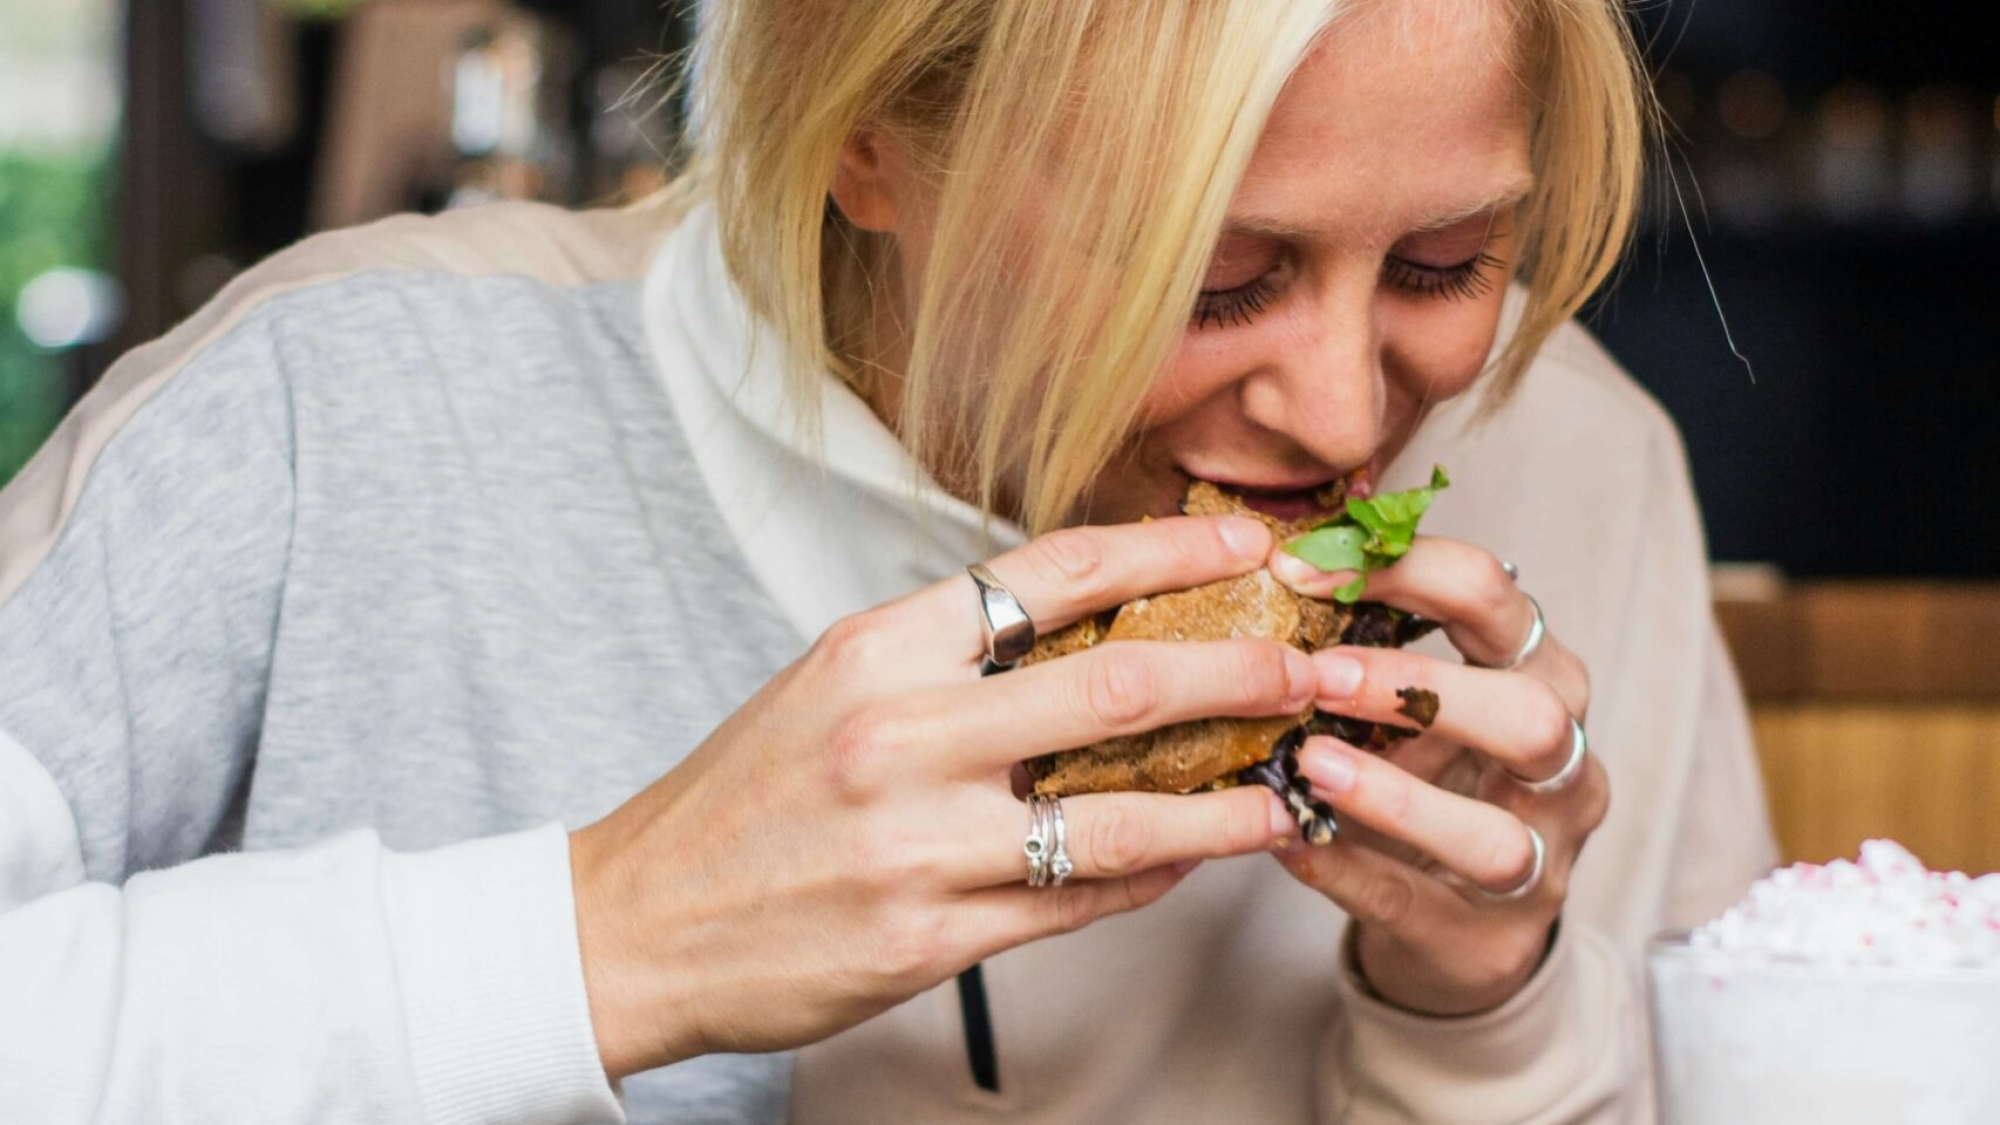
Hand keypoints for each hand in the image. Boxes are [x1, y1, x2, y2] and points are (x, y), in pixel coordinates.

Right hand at [570, 515, 1311, 1078]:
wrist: (635, 922)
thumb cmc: (741, 799)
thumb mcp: (830, 687)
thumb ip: (949, 658)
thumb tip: (1087, 629)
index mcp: (878, 648)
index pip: (1054, 571)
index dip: (1169, 548)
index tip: (1248, 540)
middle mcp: (900, 733)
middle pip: (1117, 684)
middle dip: (1241, 670)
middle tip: (1314, 667)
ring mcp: (916, 843)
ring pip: (1120, 815)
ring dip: (1225, 801)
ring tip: (1286, 791)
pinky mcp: (926, 939)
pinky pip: (1075, 903)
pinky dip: (1149, 878)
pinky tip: (1191, 860)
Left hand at [1268, 537, 1607, 1015]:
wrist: (1458, 926)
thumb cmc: (1428, 781)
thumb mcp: (1411, 706)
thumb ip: (1365, 645)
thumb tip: (1273, 565)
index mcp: (1542, 678)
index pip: (1500, 599)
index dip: (1407, 570)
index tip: (1302, 569)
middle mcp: (1562, 768)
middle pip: (1532, 715)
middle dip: (1421, 688)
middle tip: (1319, 675)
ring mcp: (1539, 864)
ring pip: (1493, 835)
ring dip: (1394, 797)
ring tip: (1308, 763)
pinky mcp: (1487, 941)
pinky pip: (1415, 905)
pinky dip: (1346, 870)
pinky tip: (1287, 840)